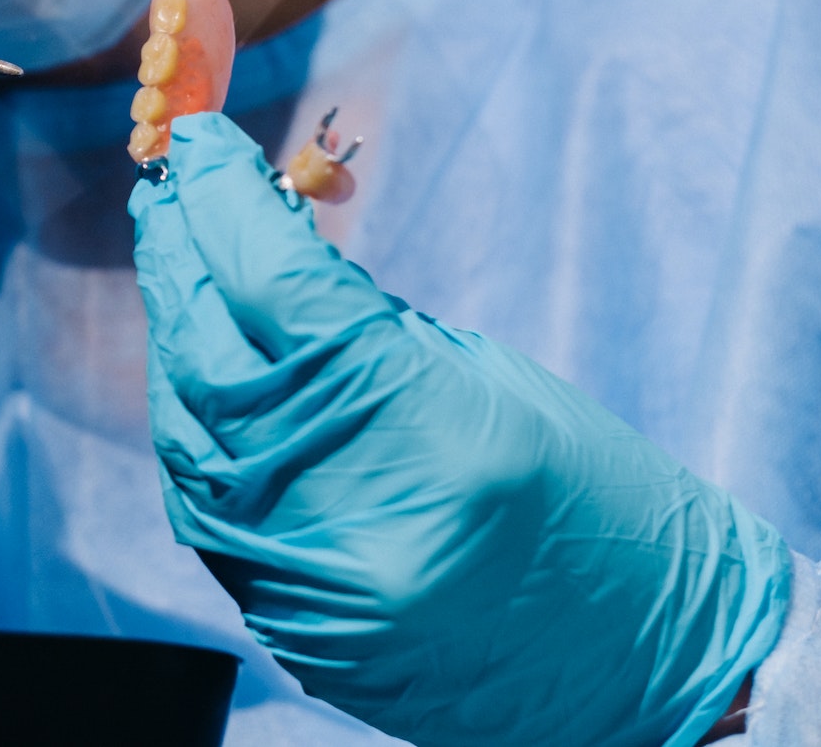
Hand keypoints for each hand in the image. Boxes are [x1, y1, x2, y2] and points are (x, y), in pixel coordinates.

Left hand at [129, 114, 788, 746]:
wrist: (651, 680)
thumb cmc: (604, 510)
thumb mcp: (493, 383)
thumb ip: (364, 321)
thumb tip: (263, 249)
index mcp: (420, 426)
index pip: (275, 284)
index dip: (223, 198)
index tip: (198, 140)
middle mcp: (343, 504)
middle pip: (209, 351)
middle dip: (180, 258)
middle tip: (169, 193)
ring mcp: (305, 575)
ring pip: (184, 426)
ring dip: (173, 336)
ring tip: (177, 267)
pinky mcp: (287, 621)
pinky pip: (201, 500)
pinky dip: (190, 423)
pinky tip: (197, 370)